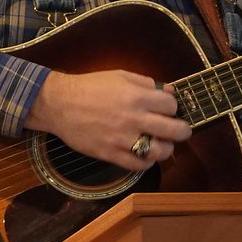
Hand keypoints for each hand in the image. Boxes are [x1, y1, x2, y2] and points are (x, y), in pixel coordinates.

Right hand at [24, 69, 190, 169]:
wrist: (59, 103)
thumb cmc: (90, 87)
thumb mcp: (120, 76)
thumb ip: (147, 83)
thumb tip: (169, 92)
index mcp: (137, 97)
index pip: (171, 106)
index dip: (173, 108)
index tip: (168, 110)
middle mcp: (133, 118)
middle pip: (173, 130)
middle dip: (182, 131)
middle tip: (182, 131)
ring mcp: (122, 139)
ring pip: (159, 152)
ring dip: (166, 149)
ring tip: (164, 145)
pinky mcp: (110, 154)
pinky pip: (138, 165)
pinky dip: (146, 162)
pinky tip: (145, 155)